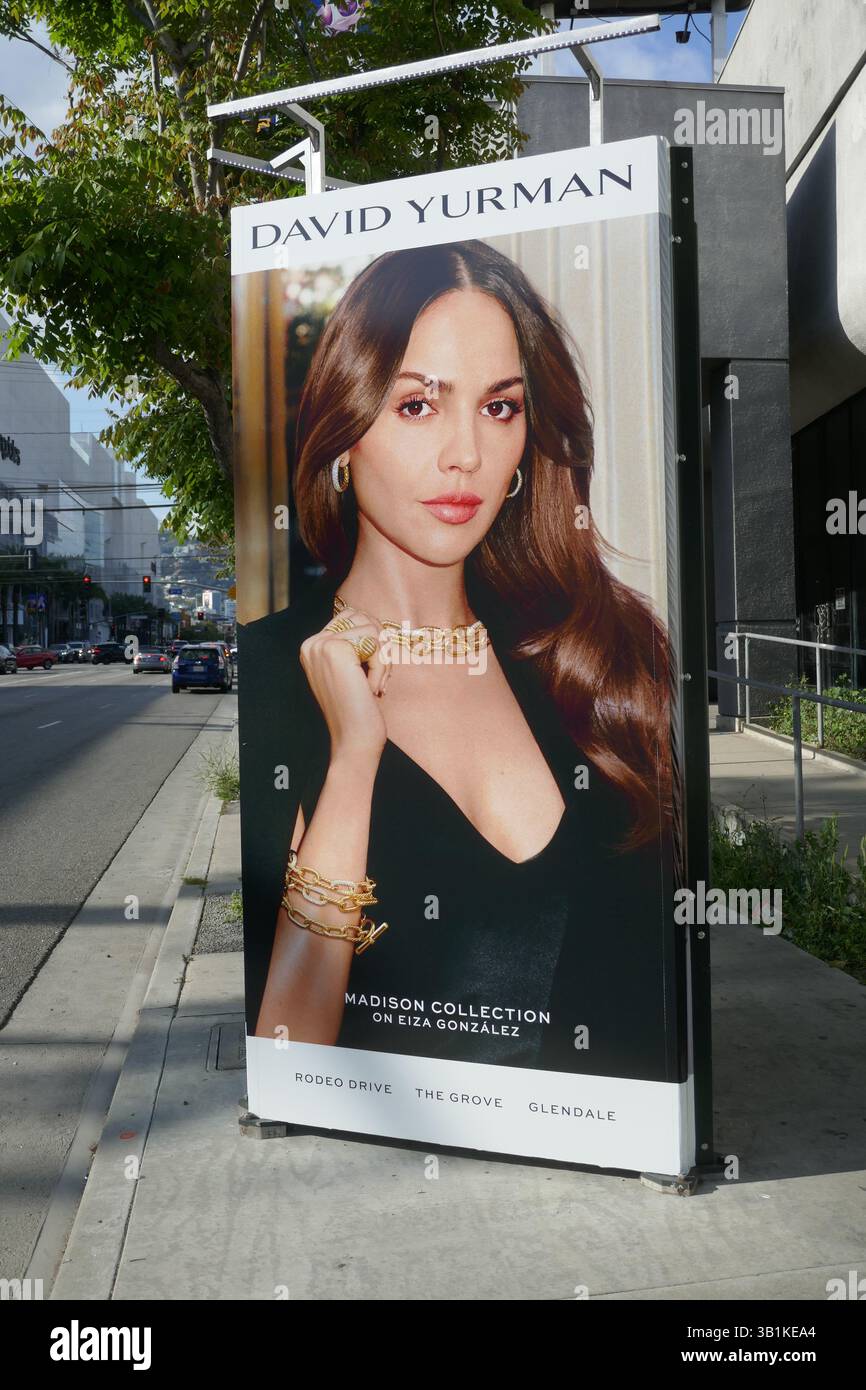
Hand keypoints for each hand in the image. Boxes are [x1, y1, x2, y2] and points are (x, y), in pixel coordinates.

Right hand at [299, 605, 389, 767]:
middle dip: (380, 646)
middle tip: (377, 679)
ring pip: (372, 628)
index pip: (353, 616)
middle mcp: (312, 643)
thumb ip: (356, 643)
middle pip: (363, 617)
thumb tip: (371, 617)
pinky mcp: (335, 649)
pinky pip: (375, 641)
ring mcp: (320, 645)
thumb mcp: (354, 670)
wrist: (353, 741)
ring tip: (373, 686)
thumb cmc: (359, 710)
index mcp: (313, 646)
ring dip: (383, 659)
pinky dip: (382, 666)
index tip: (370, 675)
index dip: (373, 642)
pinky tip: (372, 689)